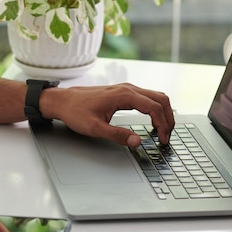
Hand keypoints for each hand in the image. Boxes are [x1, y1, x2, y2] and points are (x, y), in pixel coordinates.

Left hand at [42, 83, 174, 145]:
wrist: (63, 101)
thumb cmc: (76, 112)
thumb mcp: (95, 128)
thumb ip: (118, 135)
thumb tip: (138, 142)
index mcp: (124, 95)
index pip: (154, 107)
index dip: (163, 124)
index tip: (162, 140)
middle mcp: (128, 88)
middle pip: (161, 99)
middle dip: (168, 118)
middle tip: (167, 136)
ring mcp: (126, 89)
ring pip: (156, 96)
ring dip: (164, 112)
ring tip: (163, 131)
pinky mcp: (123, 92)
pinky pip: (147, 97)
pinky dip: (156, 109)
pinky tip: (153, 122)